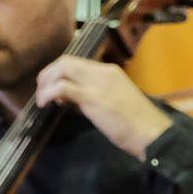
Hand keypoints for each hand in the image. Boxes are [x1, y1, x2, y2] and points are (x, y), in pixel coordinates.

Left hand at [34, 56, 173, 158]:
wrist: (151, 133)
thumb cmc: (136, 123)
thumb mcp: (115, 101)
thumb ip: (94, 96)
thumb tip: (71, 99)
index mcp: (109, 71)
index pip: (76, 62)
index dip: (59, 73)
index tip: (54, 90)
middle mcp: (102, 72)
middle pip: (66, 61)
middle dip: (48, 74)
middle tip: (41, 91)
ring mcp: (97, 83)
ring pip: (62, 68)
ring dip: (46, 83)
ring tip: (41, 99)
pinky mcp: (92, 98)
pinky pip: (62, 87)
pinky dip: (48, 93)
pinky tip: (44, 104)